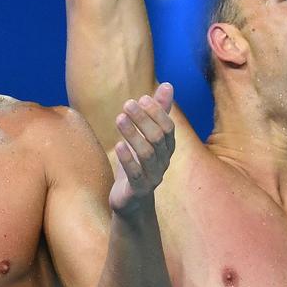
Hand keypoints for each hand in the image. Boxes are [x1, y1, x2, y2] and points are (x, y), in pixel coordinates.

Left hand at [109, 82, 174, 212]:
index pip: (168, 127)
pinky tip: (118, 145)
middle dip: (143, 119)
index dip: (156, 112)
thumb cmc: (139, 164)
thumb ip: (158, 112)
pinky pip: (136, 175)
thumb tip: (168, 85)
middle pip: (158, 138)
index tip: (141, 98)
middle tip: (127, 104)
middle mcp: (163, 162)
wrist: (132, 202)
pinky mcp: (139, 190)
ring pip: (147, 154)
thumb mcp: (147, 137)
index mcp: (166, 149)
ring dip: (133, 135)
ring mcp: (153, 177)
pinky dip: (128, 159)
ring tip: (119, 119)